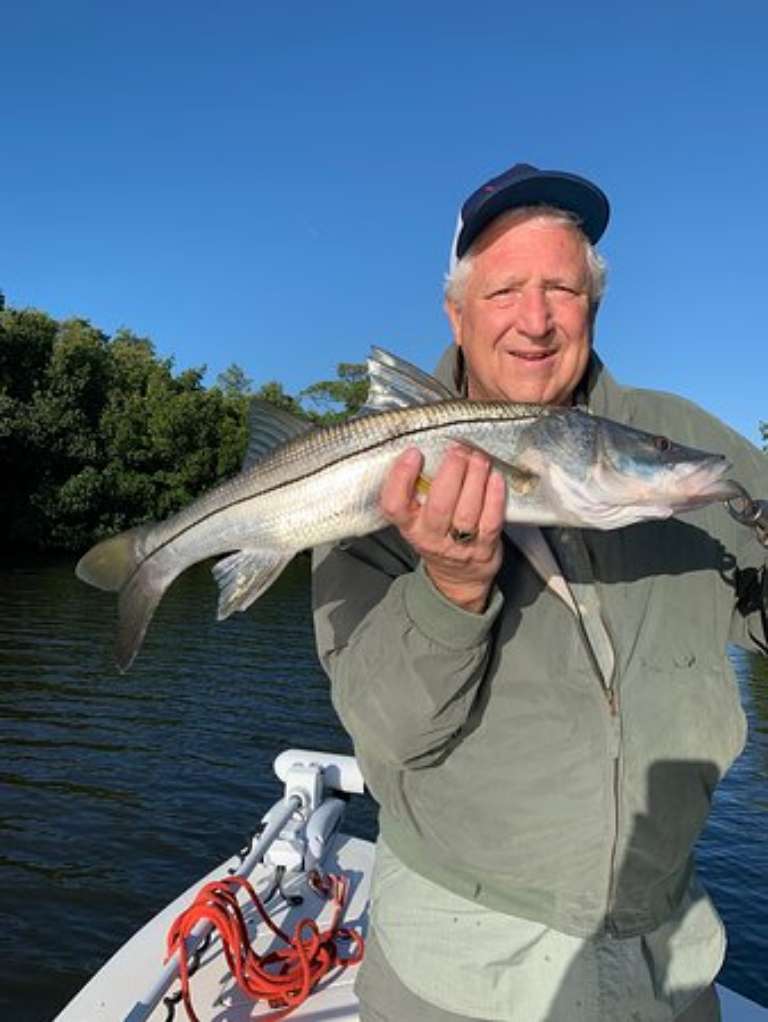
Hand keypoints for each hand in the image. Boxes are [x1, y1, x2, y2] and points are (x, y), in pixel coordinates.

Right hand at [380, 445, 505, 612]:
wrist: (458, 577)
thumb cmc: (438, 535)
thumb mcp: (417, 518)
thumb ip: (419, 490)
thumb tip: (433, 448)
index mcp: (408, 526)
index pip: (394, 505)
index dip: (401, 478)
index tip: (414, 453)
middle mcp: (430, 537)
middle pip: (439, 506)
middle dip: (451, 473)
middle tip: (458, 450)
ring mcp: (458, 545)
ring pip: (467, 512)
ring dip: (475, 480)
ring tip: (478, 457)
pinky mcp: (484, 547)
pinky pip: (491, 521)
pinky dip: (494, 497)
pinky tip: (495, 478)